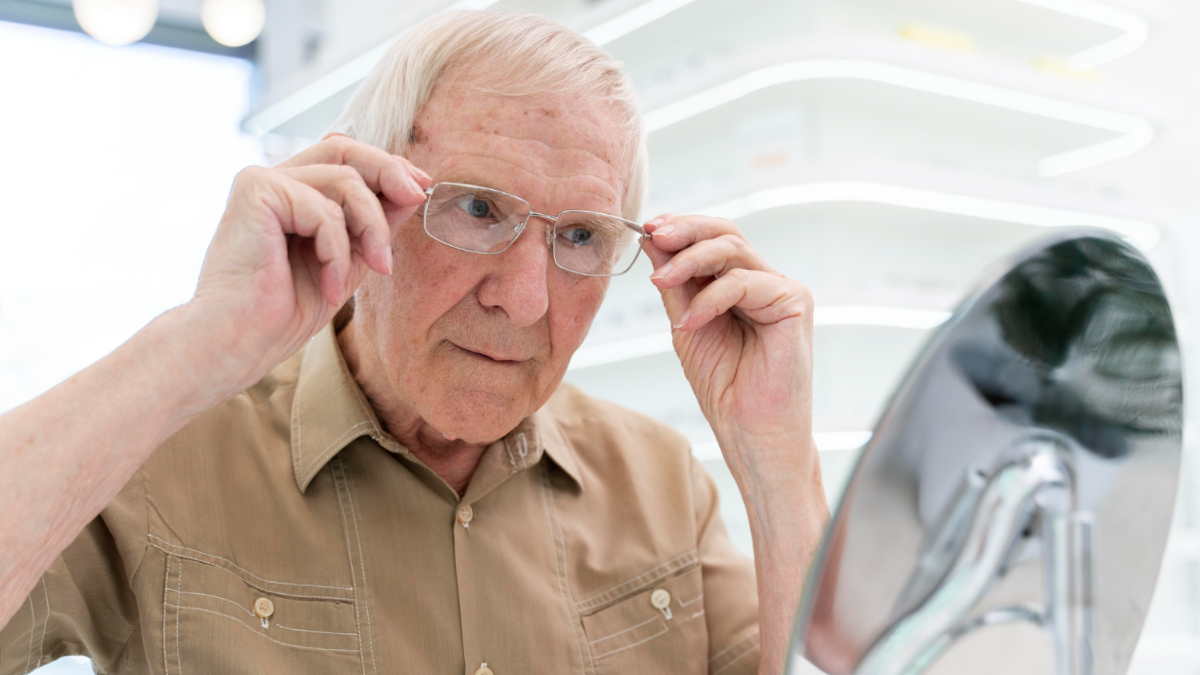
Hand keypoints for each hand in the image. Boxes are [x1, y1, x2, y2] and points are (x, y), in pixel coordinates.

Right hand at [184, 134, 430, 400]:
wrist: (236, 343)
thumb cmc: (281, 312)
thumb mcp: (345, 262)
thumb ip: (370, 225)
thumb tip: (412, 190)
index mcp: (290, 193)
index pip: (344, 158)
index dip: (386, 166)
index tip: (420, 189)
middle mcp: (273, 179)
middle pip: (344, 150)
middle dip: (389, 173)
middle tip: (416, 198)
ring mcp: (261, 180)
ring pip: (344, 181)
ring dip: (371, 228)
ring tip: (375, 268)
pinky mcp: (255, 190)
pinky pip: (324, 210)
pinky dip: (337, 252)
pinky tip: (330, 286)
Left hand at [643, 214, 814, 477]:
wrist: (752, 434)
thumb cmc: (725, 388)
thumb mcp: (687, 326)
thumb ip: (676, 285)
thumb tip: (653, 240)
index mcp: (742, 284)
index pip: (713, 239)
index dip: (681, 228)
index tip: (646, 228)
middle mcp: (766, 281)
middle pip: (726, 233)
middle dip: (685, 230)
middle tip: (654, 234)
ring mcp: (783, 290)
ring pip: (734, 250)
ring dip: (689, 261)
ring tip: (660, 281)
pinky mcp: (795, 303)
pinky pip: (744, 283)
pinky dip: (710, 299)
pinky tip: (688, 322)